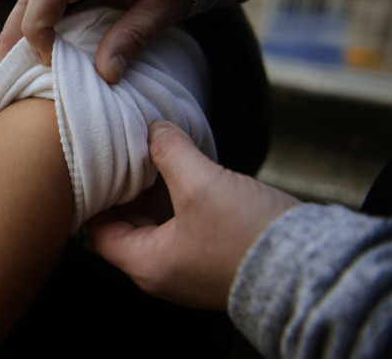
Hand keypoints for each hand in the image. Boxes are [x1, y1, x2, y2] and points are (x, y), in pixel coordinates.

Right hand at [0, 0, 193, 82]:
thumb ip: (135, 36)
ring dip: (18, 22)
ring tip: (5, 59)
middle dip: (16, 29)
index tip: (49, 57)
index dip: (39, 23)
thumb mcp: (168, 5)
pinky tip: (26, 37)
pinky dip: (33, 11)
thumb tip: (104, 75)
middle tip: (2, 69)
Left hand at [87, 121, 300, 309]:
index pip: (99, 233)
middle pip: (125, 228)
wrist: (309, 268)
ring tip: (151, 159)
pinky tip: (184, 174)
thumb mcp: (200, 183)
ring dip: (151, 194)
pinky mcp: (211, 260)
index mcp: (147, 264)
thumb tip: (154, 129)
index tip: (97, 168)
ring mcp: (188, 269)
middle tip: (124, 157)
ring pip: (154, 226)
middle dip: (124, 191)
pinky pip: (180, 229)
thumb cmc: (247, 235)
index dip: (95, 198)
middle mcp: (162, 273)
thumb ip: (169, 152)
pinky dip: (175, 203)